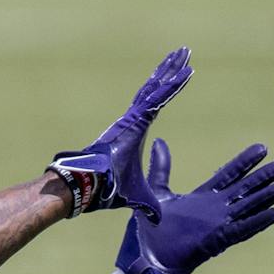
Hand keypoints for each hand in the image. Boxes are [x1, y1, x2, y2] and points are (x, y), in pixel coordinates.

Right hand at [47, 47, 192, 219]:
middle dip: (170, 71)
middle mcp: (133, 120)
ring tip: (185, 52)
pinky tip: (183, 71)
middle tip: (183, 53)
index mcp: (134, 133)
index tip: (178, 77)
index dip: (166, 90)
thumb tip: (157, 220)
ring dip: (172, 70)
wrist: (89, 187)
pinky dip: (171, 85)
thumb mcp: (138, 198)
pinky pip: (157, 98)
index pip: (155, 106)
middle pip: (156, 90)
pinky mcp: (134, 120)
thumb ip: (149, 205)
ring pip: (157, 88)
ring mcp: (133, 118)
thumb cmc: (108, 191)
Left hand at [115, 138, 273, 273]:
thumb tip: (158, 143)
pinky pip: (241, 230)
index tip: (262, 148)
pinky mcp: (217, 242)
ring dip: (269, 197)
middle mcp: (215, 210)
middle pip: (246, 188)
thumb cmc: (151, 232)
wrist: (145, 260)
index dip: (245, 162)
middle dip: (267, 176)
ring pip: (249, 207)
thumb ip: (161, 169)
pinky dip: (257, 222)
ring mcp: (218, 225)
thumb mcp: (157, 194)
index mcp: (203, 198)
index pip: (228, 175)